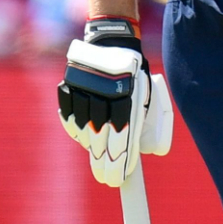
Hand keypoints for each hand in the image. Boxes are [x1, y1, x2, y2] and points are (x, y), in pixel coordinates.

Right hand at [58, 18, 173, 186]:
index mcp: (129, 96)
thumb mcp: (152, 96)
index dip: (119, 163)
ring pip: (83, 129)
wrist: (112, 43)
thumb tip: (150, 153)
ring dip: (91, 148)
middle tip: (108, 179)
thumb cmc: (136, 76)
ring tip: (99, 160)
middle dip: (104, 164)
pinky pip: (68, 116)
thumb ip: (154, 123)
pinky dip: (75, 130)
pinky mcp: (68, 86)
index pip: (122, 138)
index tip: (119, 180)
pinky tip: (84, 139)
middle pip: (101, 139)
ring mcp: (83, 90)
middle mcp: (104, 95)